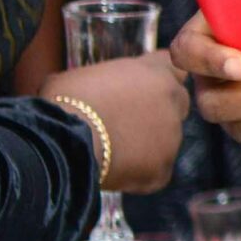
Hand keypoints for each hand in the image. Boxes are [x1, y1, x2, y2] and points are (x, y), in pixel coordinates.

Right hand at [43, 52, 188, 192]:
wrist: (64, 141)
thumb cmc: (64, 102)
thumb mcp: (82, 75)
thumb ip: (105, 78)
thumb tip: (92, 88)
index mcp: (154, 71)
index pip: (172, 67)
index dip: (157, 77)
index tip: (141, 87)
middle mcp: (172, 100)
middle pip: (177, 102)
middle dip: (159, 110)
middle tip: (128, 121)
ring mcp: (172, 136)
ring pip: (167, 139)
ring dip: (149, 142)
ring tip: (115, 148)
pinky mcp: (162, 168)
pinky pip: (155, 170)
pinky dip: (139, 172)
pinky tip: (115, 170)